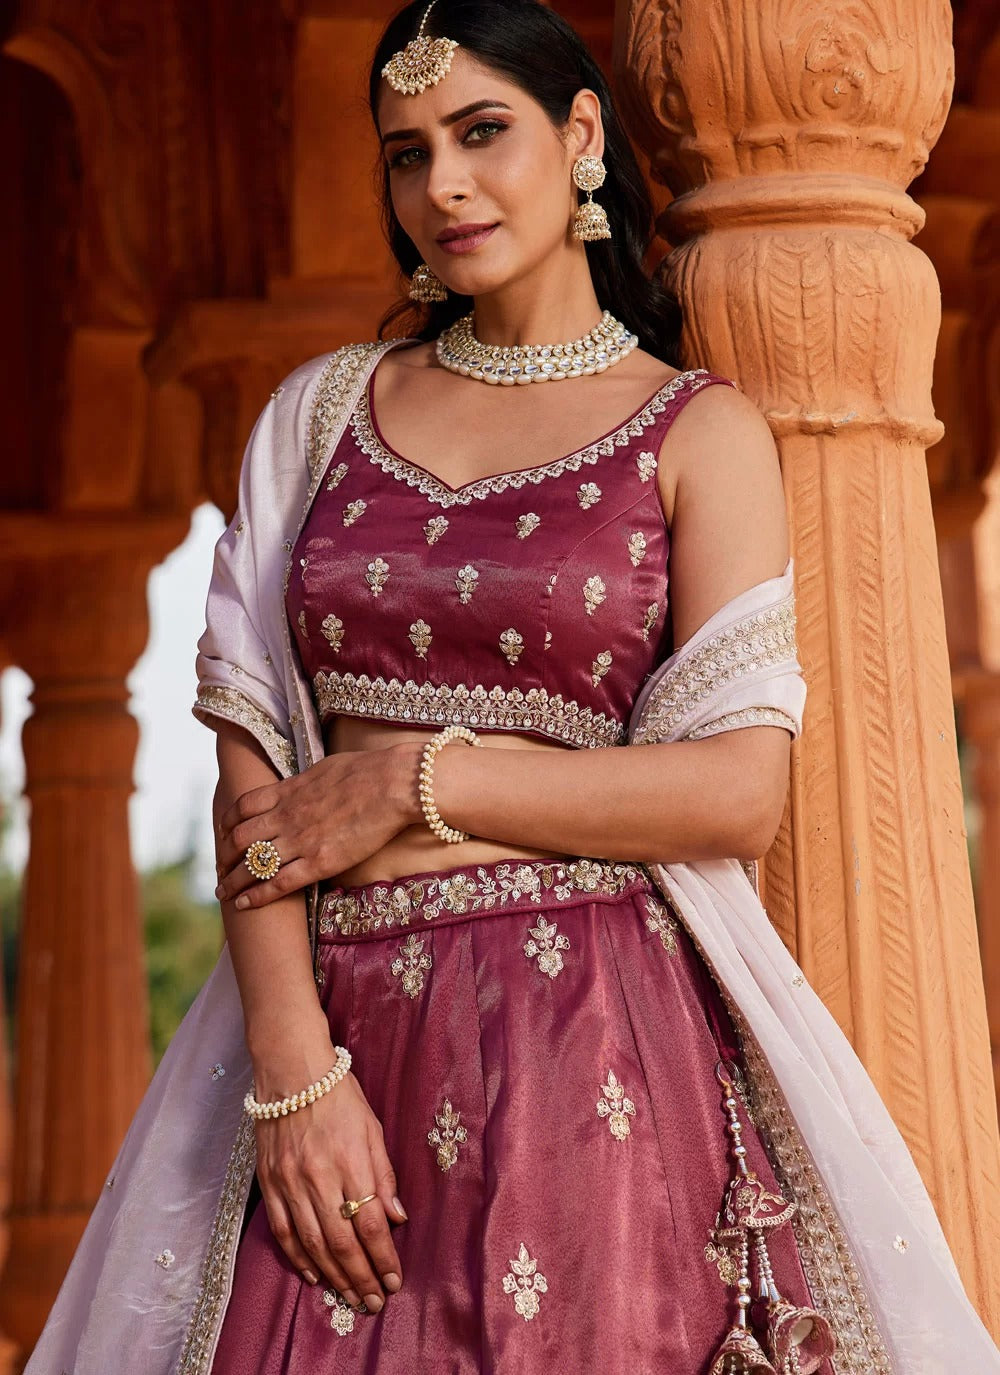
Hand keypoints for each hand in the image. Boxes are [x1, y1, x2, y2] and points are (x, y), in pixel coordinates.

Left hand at [215, 741, 421, 909]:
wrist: (393, 784)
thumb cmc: (368, 770)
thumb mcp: (324, 768)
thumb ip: (305, 783)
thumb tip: (301, 786)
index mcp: (287, 791)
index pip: (241, 809)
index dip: (226, 825)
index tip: (223, 836)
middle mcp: (286, 816)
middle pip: (238, 840)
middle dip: (224, 858)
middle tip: (221, 871)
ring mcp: (301, 840)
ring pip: (252, 865)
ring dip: (233, 882)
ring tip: (224, 894)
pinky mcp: (320, 862)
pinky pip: (278, 884)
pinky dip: (257, 896)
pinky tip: (244, 904)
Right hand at [255, 1055, 407, 1311]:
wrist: (291, 1071)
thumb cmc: (339, 1095)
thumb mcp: (372, 1127)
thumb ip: (383, 1174)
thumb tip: (397, 1217)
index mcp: (350, 1162)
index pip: (370, 1223)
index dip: (383, 1258)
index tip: (394, 1279)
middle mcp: (319, 1178)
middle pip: (342, 1241)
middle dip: (361, 1277)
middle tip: (374, 1301)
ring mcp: (291, 1182)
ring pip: (312, 1244)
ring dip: (333, 1276)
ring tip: (349, 1296)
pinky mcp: (270, 1183)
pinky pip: (283, 1231)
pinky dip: (297, 1258)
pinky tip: (313, 1275)